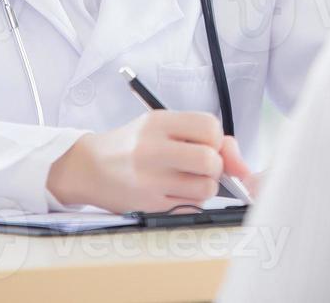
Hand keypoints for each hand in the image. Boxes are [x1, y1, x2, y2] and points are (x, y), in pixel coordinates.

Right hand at [47, 111, 251, 212]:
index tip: (206, 143)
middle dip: (215, 166)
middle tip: (202, 166)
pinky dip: (191, 201)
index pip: (210, 127)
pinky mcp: (149, 205)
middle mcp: (153, 149)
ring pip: (205, 187)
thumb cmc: (132, 145)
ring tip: (189, 180)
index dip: (216, 139)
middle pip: (209, 160)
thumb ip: (200, 136)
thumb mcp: (161, 127)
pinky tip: (175, 192)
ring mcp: (150, 180)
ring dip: (205, 186)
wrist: (89, 167)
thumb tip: (241, 163)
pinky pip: (191, 206)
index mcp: (158, 122)